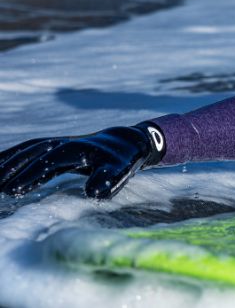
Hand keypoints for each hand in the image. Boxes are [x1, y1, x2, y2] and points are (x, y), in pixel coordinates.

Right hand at [0, 123, 164, 198]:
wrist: (124, 141)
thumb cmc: (122, 161)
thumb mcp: (120, 171)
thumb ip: (107, 180)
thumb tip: (92, 193)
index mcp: (77, 149)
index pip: (49, 162)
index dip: (30, 175)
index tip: (12, 190)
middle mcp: (63, 143)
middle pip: (31, 154)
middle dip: (11, 170)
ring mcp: (56, 143)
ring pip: (26, 151)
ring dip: (7, 162)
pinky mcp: (52, 148)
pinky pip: (28, 151)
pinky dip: (11, 158)